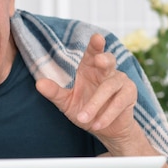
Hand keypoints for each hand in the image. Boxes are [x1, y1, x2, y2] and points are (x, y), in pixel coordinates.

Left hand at [35, 33, 138, 151]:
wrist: (104, 129)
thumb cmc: (84, 111)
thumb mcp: (66, 102)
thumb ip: (54, 92)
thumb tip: (38, 83)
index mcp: (89, 68)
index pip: (92, 53)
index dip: (95, 45)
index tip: (97, 37)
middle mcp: (106, 71)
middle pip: (108, 60)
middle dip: (104, 59)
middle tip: (98, 60)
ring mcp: (120, 81)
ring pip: (109, 87)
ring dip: (95, 104)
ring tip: (82, 118)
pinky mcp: (129, 95)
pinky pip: (119, 103)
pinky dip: (106, 114)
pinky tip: (96, 124)